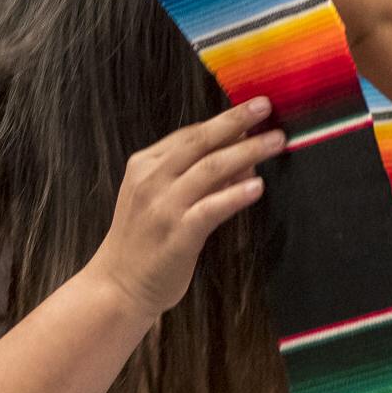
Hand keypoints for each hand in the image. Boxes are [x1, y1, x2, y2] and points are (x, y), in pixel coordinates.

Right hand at [84, 96, 283, 316]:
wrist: (116, 286)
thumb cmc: (143, 242)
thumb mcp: (160, 199)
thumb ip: (196, 177)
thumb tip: (243, 159)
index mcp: (144, 166)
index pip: (189, 134)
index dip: (223, 120)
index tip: (251, 109)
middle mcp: (151, 181)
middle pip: (200, 142)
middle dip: (236, 121)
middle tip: (265, 106)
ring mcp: (163, 207)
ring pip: (210, 169)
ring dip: (247, 152)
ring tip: (275, 141)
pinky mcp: (178, 235)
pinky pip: (211, 208)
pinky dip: (236, 195)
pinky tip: (257, 186)